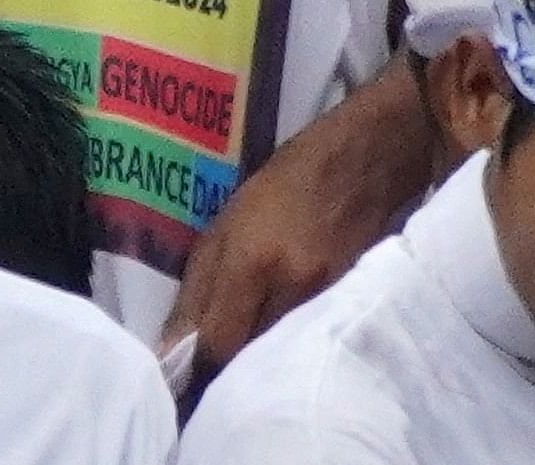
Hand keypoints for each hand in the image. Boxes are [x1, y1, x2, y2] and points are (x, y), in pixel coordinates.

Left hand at [159, 65, 437, 389]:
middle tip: (212, 355)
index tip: (186, 368)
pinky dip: (290, 344)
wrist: (363, 165)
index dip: (198, 364)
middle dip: (226, 363)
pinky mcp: (352, 305)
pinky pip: (308, 340)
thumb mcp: (225, 226)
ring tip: (247, 343)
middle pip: (250, 357)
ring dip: (258, 356)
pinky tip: (282, 332)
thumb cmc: (283, 186)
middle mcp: (292, 286)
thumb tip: (171, 352)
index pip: (218, 343)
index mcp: (253, 261)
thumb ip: (196, 292)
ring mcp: (327, 299)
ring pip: (279, 354)